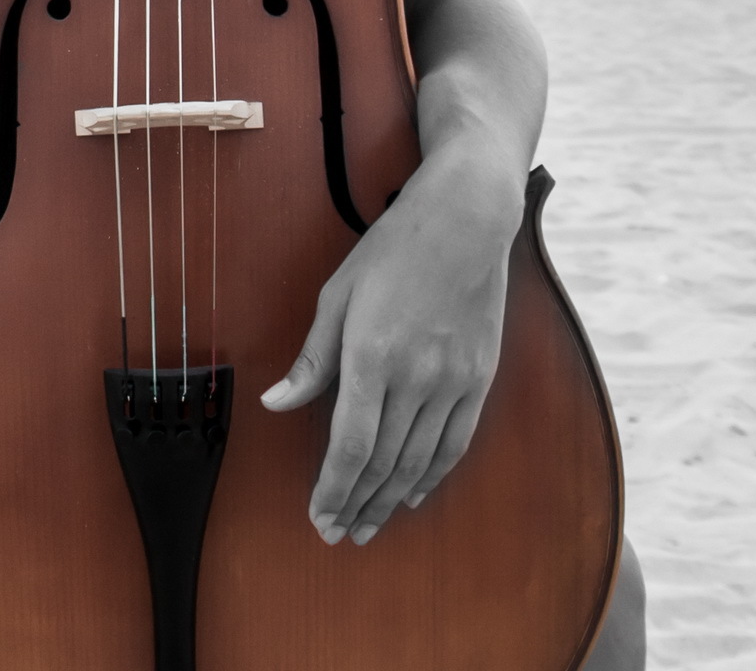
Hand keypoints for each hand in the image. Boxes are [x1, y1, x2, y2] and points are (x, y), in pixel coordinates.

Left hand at [259, 157, 521, 545]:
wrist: (465, 222)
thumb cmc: (393, 251)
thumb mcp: (338, 296)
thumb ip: (312, 359)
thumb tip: (276, 403)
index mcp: (372, 356)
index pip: (351, 445)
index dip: (333, 488)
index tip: (318, 515)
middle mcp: (416, 376)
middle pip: (384, 462)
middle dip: (357, 504)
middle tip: (337, 533)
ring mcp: (453, 380)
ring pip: (419, 460)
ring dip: (391, 500)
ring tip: (369, 526)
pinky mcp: (478, 378)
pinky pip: (455, 442)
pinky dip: (433, 475)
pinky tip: (413, 494)